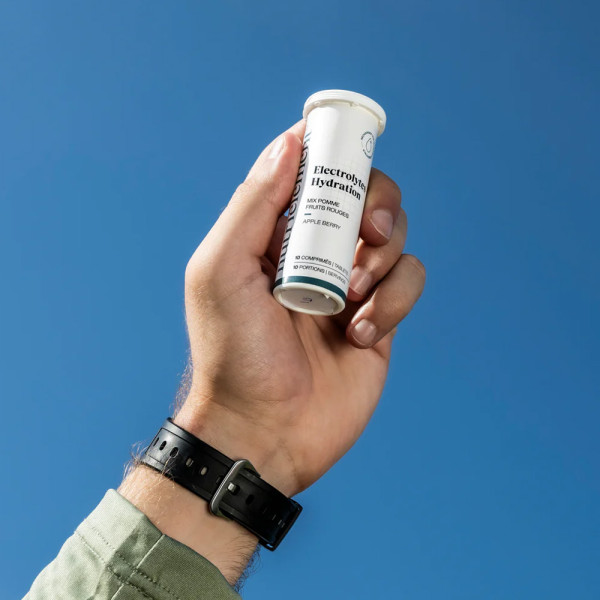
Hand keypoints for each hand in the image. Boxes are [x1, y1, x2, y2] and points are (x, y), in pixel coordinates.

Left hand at [175, 120, 425, 496]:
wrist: (263, 430)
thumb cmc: (233, 353)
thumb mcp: (221, 271)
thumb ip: (252, 204)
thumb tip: (290, 143)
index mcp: (275, 235)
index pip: (313, 173)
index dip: (336, 155)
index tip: (348, 153)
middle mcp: (316, 253)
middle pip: (366, 195)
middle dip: (376, 203)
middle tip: (368, 232)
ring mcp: (351, 285)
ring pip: (394, 236)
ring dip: (383, 259)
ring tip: (353, 298)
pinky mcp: (381, 318)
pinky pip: (410, 282)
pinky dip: (395, 301)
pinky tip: (361, 334)